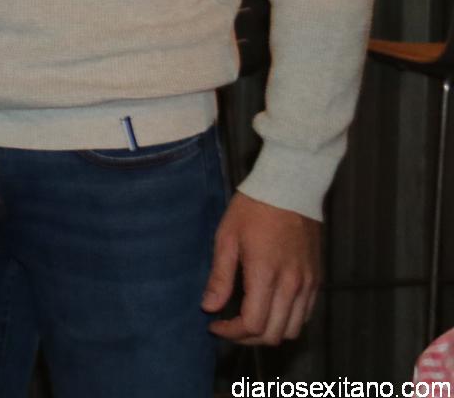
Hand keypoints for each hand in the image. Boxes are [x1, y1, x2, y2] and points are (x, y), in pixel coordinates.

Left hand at [203, 192, 321, 344]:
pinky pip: (305, 315)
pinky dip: (287, 321)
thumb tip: (209, 307)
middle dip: (247, 338)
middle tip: (227, 327)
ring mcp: (308, 284)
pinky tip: (268, 309)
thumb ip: (220, 277)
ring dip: (269, 333)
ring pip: (293, 330)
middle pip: (273, 334)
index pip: (252, 324)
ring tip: (246, 322)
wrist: (290, 188)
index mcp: (266, 274)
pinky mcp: (316, 280)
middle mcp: (292, 285)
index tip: (214, 325)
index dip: (231, 333)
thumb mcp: (226, 238)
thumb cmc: (253, 209)